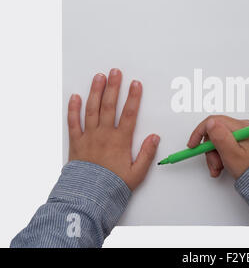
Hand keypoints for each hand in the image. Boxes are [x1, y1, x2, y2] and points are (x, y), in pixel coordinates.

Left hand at [67, 68, 159, 189]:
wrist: (89, 197)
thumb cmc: (113, 185)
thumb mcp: (137, 173)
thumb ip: (147, 153)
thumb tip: (155, 137)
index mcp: (120, 141)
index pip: (129, 114)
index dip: (133, 97)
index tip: (135, 84)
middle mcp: (104, 134)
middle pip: (109, 106)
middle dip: (113, 87)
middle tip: (115, 72)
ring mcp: (89, 136)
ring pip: (92, 109)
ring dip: (95, 92)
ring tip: (98, 77)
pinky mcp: (76, 142)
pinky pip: (73, 122)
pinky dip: (73, 109)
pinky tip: (75, 97)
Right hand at [187, 115, 248, 178]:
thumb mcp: (232, 154)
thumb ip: (220, 137)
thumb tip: (210, 123)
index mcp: (242, 127)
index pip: (214, 121)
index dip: (200, 133)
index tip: (193, 146)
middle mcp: (242, 128)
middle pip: (215, 132)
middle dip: (210, 150)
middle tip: (214, 164)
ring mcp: (241, 135)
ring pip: (217, 140)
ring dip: (214, 156)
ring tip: (219, 168)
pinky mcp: (241, 142)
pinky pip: (224, 145)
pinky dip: (220, 156)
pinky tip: (222, 166)